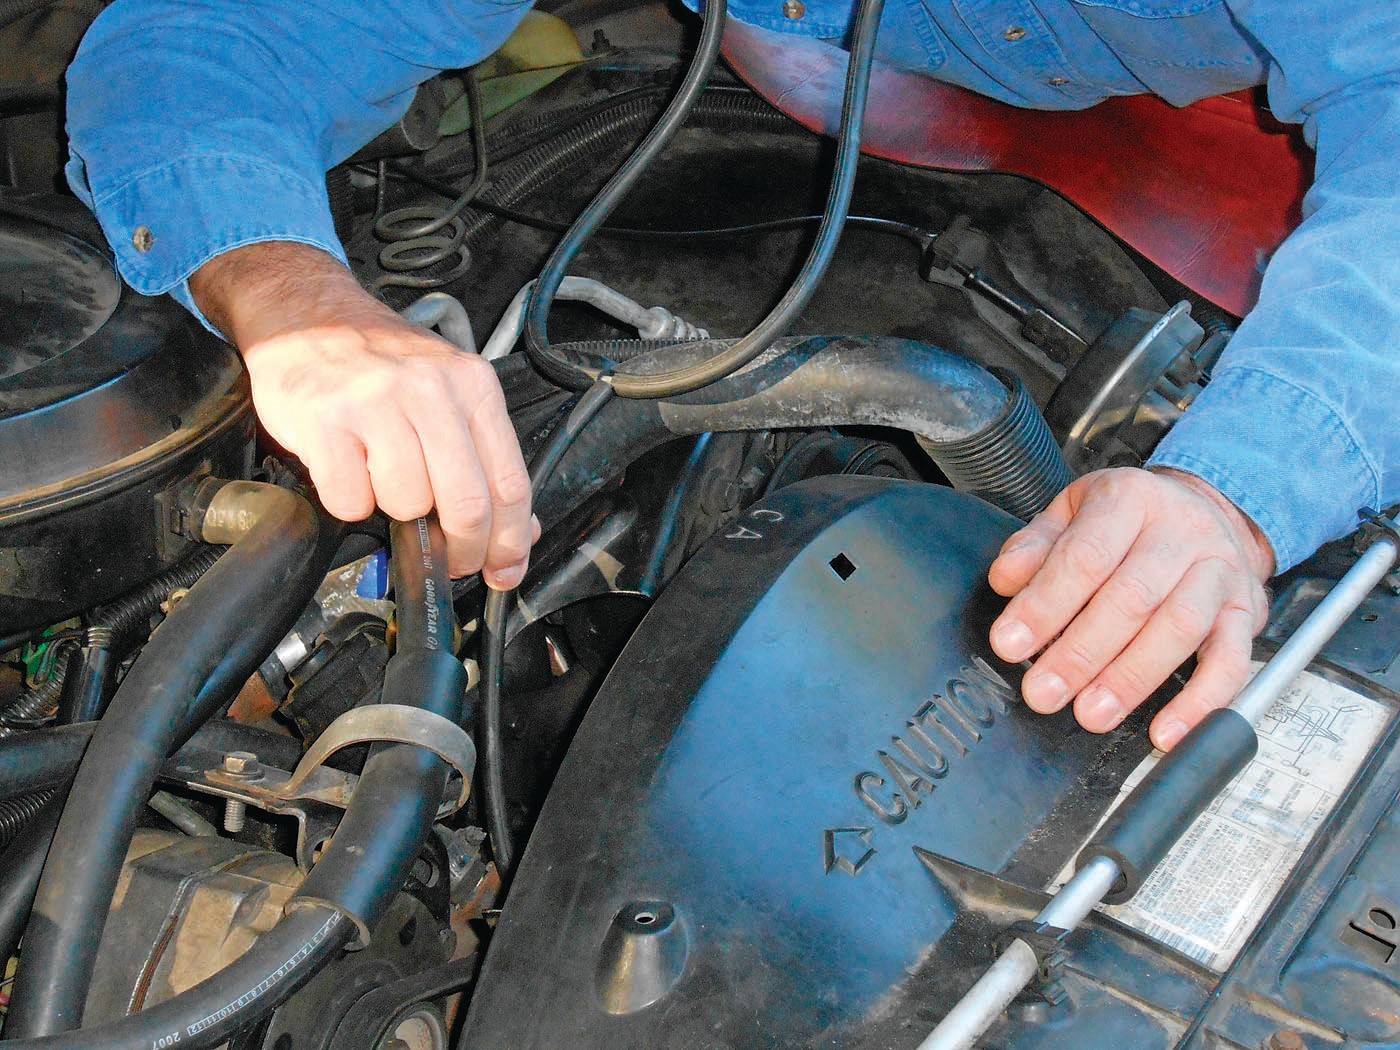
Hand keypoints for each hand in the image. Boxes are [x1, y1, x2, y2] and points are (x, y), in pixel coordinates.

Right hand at [190, 242, 534, 585]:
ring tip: (384, 485)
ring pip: (408, 504)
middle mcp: (431, 390)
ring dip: (396, 515)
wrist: (305, 315)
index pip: (510, 483)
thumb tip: (521, 531)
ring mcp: (376, 403)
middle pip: (467, 505)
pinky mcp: (325, 420)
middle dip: (460, 550)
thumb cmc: (381, 363)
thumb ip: (485, 456)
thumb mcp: (448, 392)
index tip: (504, 571)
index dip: (510, 542)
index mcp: (473, 386)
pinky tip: (349, 475)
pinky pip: (351, 500)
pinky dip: (351, 504)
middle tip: (447, 559)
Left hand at [987, 467, 1273, 750]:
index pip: (1085, 555)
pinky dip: (1200, 702)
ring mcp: (1220, 571)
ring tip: (1092, 713)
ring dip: (1131, 679)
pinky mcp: (1246, 612)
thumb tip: (1006, 580)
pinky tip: (1166, 732)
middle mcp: (1181, 530)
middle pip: (1132, 597)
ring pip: (1180, 628)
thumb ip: (1035, 546)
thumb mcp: (1071, 513)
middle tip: (1043, 691)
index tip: (1010, 644)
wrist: (1208, 509)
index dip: (1045, 604)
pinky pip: (1231, 662)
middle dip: (1081, 653)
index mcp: (1129, 499)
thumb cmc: (1126, 521)